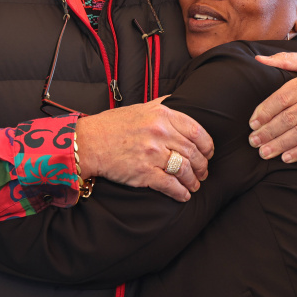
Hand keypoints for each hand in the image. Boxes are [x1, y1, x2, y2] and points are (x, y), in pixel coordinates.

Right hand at [77, 101, 212, 200]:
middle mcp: (160, 132)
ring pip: (185, 170)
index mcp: (162, 115)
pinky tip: (183, 195)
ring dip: (193, 181)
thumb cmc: (113, 125)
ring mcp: (152, 153)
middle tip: (202, 172)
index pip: (197, 131)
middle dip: (202, 166)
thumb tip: (180, 102)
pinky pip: (171, 185)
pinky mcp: (144, 173)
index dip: (207, 146)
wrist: (88, 143)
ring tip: (194, 185)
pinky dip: (181, 192)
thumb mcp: (140, 107)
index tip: (208, 153)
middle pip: (193, 152)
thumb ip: (162, 105)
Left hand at [247, 54, 296, 162]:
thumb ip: (285, 59)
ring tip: (264, 152)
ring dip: (280, 145)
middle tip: (253, 141)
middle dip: (268, 132)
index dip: (265, 112)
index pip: (282, 98)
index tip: (252, 123)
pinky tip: (286, 157)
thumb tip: (258, 59)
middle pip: (289, 117)